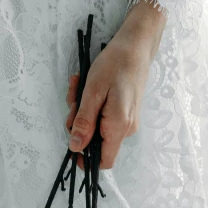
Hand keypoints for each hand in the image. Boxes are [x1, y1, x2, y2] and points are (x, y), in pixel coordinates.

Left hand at [65, 0, 165, 170]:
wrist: (136, 46)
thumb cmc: (116, 64)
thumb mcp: (93, 92)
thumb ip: (84, 122)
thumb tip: (75, 147)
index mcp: (119, 126)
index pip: (103, 161)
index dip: (85, 158)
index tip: (70, 143)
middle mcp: (126, 129)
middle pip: (96, 141)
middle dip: (78, 123)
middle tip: (73, 99)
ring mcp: (127, 121)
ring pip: (97, 127)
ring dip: (83, 110)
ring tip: (79, 86)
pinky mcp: (125, 112)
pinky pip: (103, 117)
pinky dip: (92, 105)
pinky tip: (88, 86)